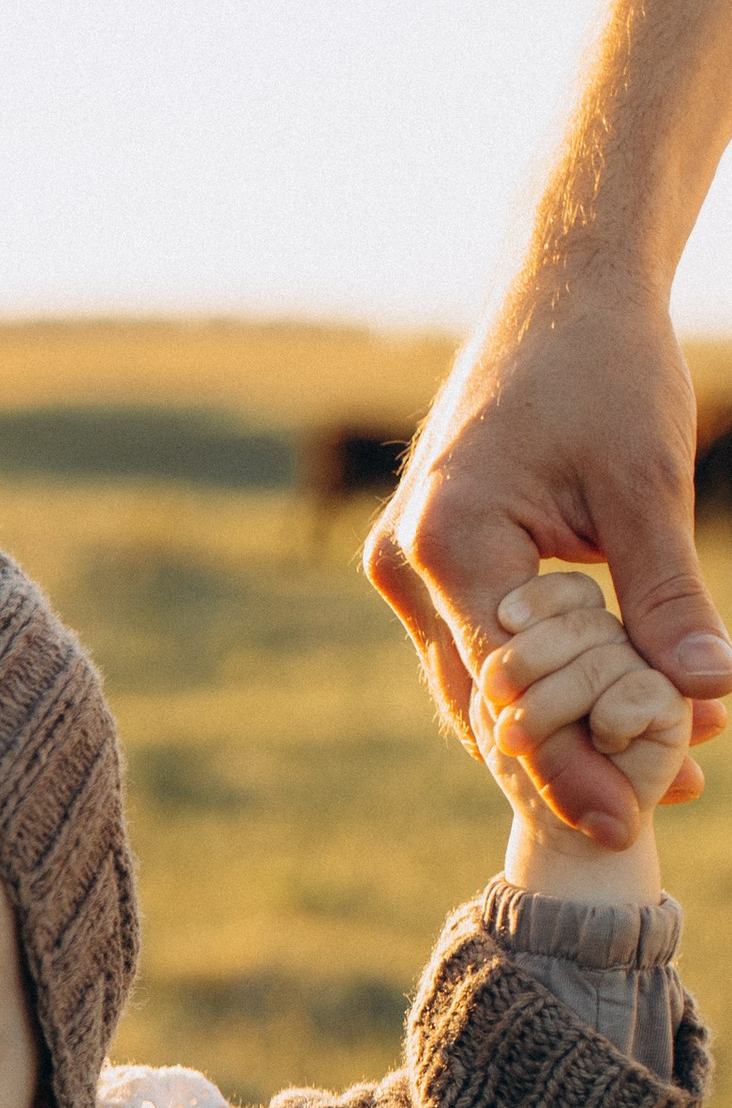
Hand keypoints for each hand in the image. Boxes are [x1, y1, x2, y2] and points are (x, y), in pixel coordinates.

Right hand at [367, 263, 728, 843]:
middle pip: (483, 708)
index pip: (511, 693)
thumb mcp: (648, 482)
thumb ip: (669, 595)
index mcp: (449, 544)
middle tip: (654, 809)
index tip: (633, 817)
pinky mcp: (427, 564)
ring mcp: (406, 568)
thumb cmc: (605, 366)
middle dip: (570, 761)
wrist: (561, 291)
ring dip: (555, 732)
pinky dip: (540, 686)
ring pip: (476, 690)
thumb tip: (711, 694)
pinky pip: (477, 651)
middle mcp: (406, 567)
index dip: (572, 764)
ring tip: (645, 776)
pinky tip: (606, 714)